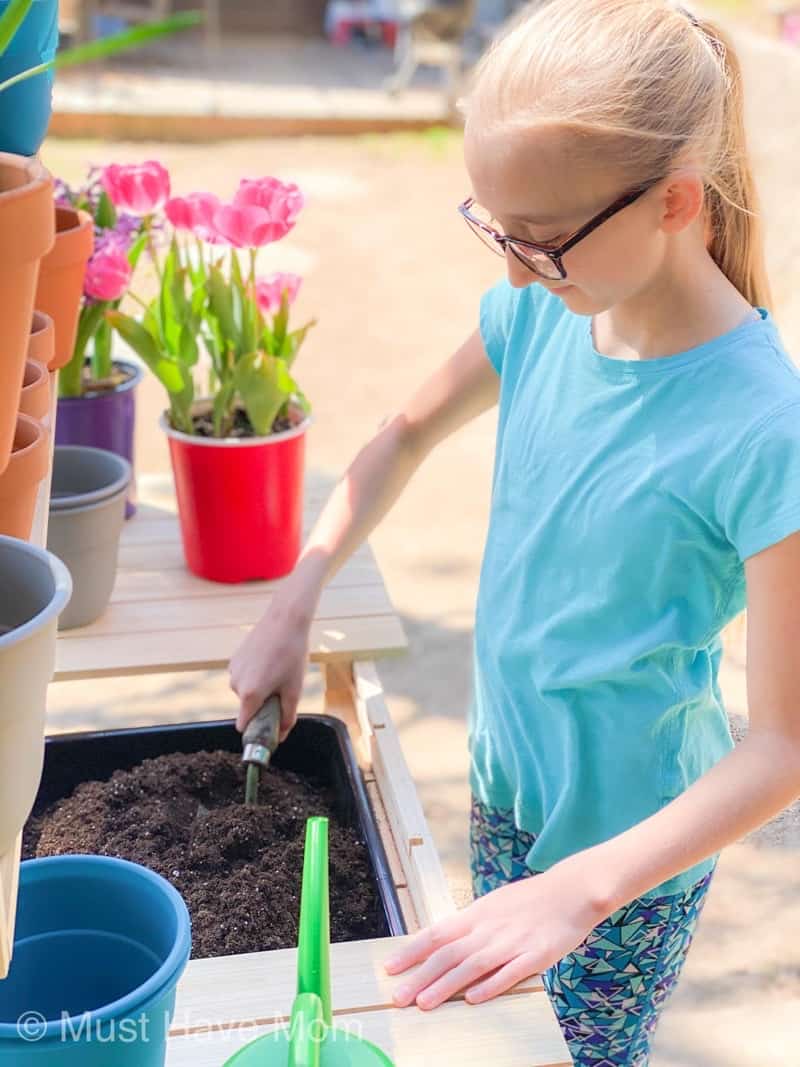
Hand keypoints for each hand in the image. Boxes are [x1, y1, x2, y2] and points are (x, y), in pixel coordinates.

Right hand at [229, 597, 311, 737]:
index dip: (256, 730)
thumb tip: (281, 736)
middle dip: (262, 704)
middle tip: (282, 689)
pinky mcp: (234, 659)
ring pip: (246, 691)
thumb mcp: (294, 690)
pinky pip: (244, 676)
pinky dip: (255, 675)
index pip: (243, 726)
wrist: (285, 620)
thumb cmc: (292, 655)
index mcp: (250, 695)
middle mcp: (235, 684)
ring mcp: (233, 670)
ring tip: (278, 671)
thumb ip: (287, 717)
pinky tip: (270, 661)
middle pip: (247, 707)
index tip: (269, 726)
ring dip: (259, 688)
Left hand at [384, 856, 608, 1009]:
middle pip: (448, 954)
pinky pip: (509, 973)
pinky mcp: (536, 956)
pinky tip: (473, 999)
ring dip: (446, 986)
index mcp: (476, 914)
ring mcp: (511, 942)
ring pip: (472, 966)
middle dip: (420, 977)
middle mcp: (489, 928)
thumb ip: (469, 925)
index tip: (390, 968)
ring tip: (424, 1004)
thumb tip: (441, 943)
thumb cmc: (529, 901)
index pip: (436, 933)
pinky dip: (490, 986)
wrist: (570, 890)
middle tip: (398, 998)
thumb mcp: (493, 906)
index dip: (411, 951)